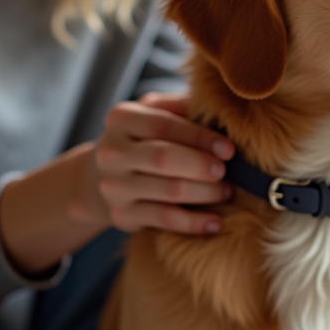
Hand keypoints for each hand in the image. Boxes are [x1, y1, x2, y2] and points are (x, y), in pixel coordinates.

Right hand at [73, 91, 234, 235]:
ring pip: (169, 190)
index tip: (228, 148)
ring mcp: (114, 186)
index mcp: (121, 119)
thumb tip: (220, 106)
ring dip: (205, 193)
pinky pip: (164, 219)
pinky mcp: (122, 215)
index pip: (164, 125)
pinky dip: (194, 222)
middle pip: (164, 157)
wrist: (101, 176)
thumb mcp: (154, 112)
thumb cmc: (142, 139)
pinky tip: (216, 223)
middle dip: (201, 165)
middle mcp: (112, 152)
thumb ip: (181, 106)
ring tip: (226, 192)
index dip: (199, 136)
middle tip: (225, 171)